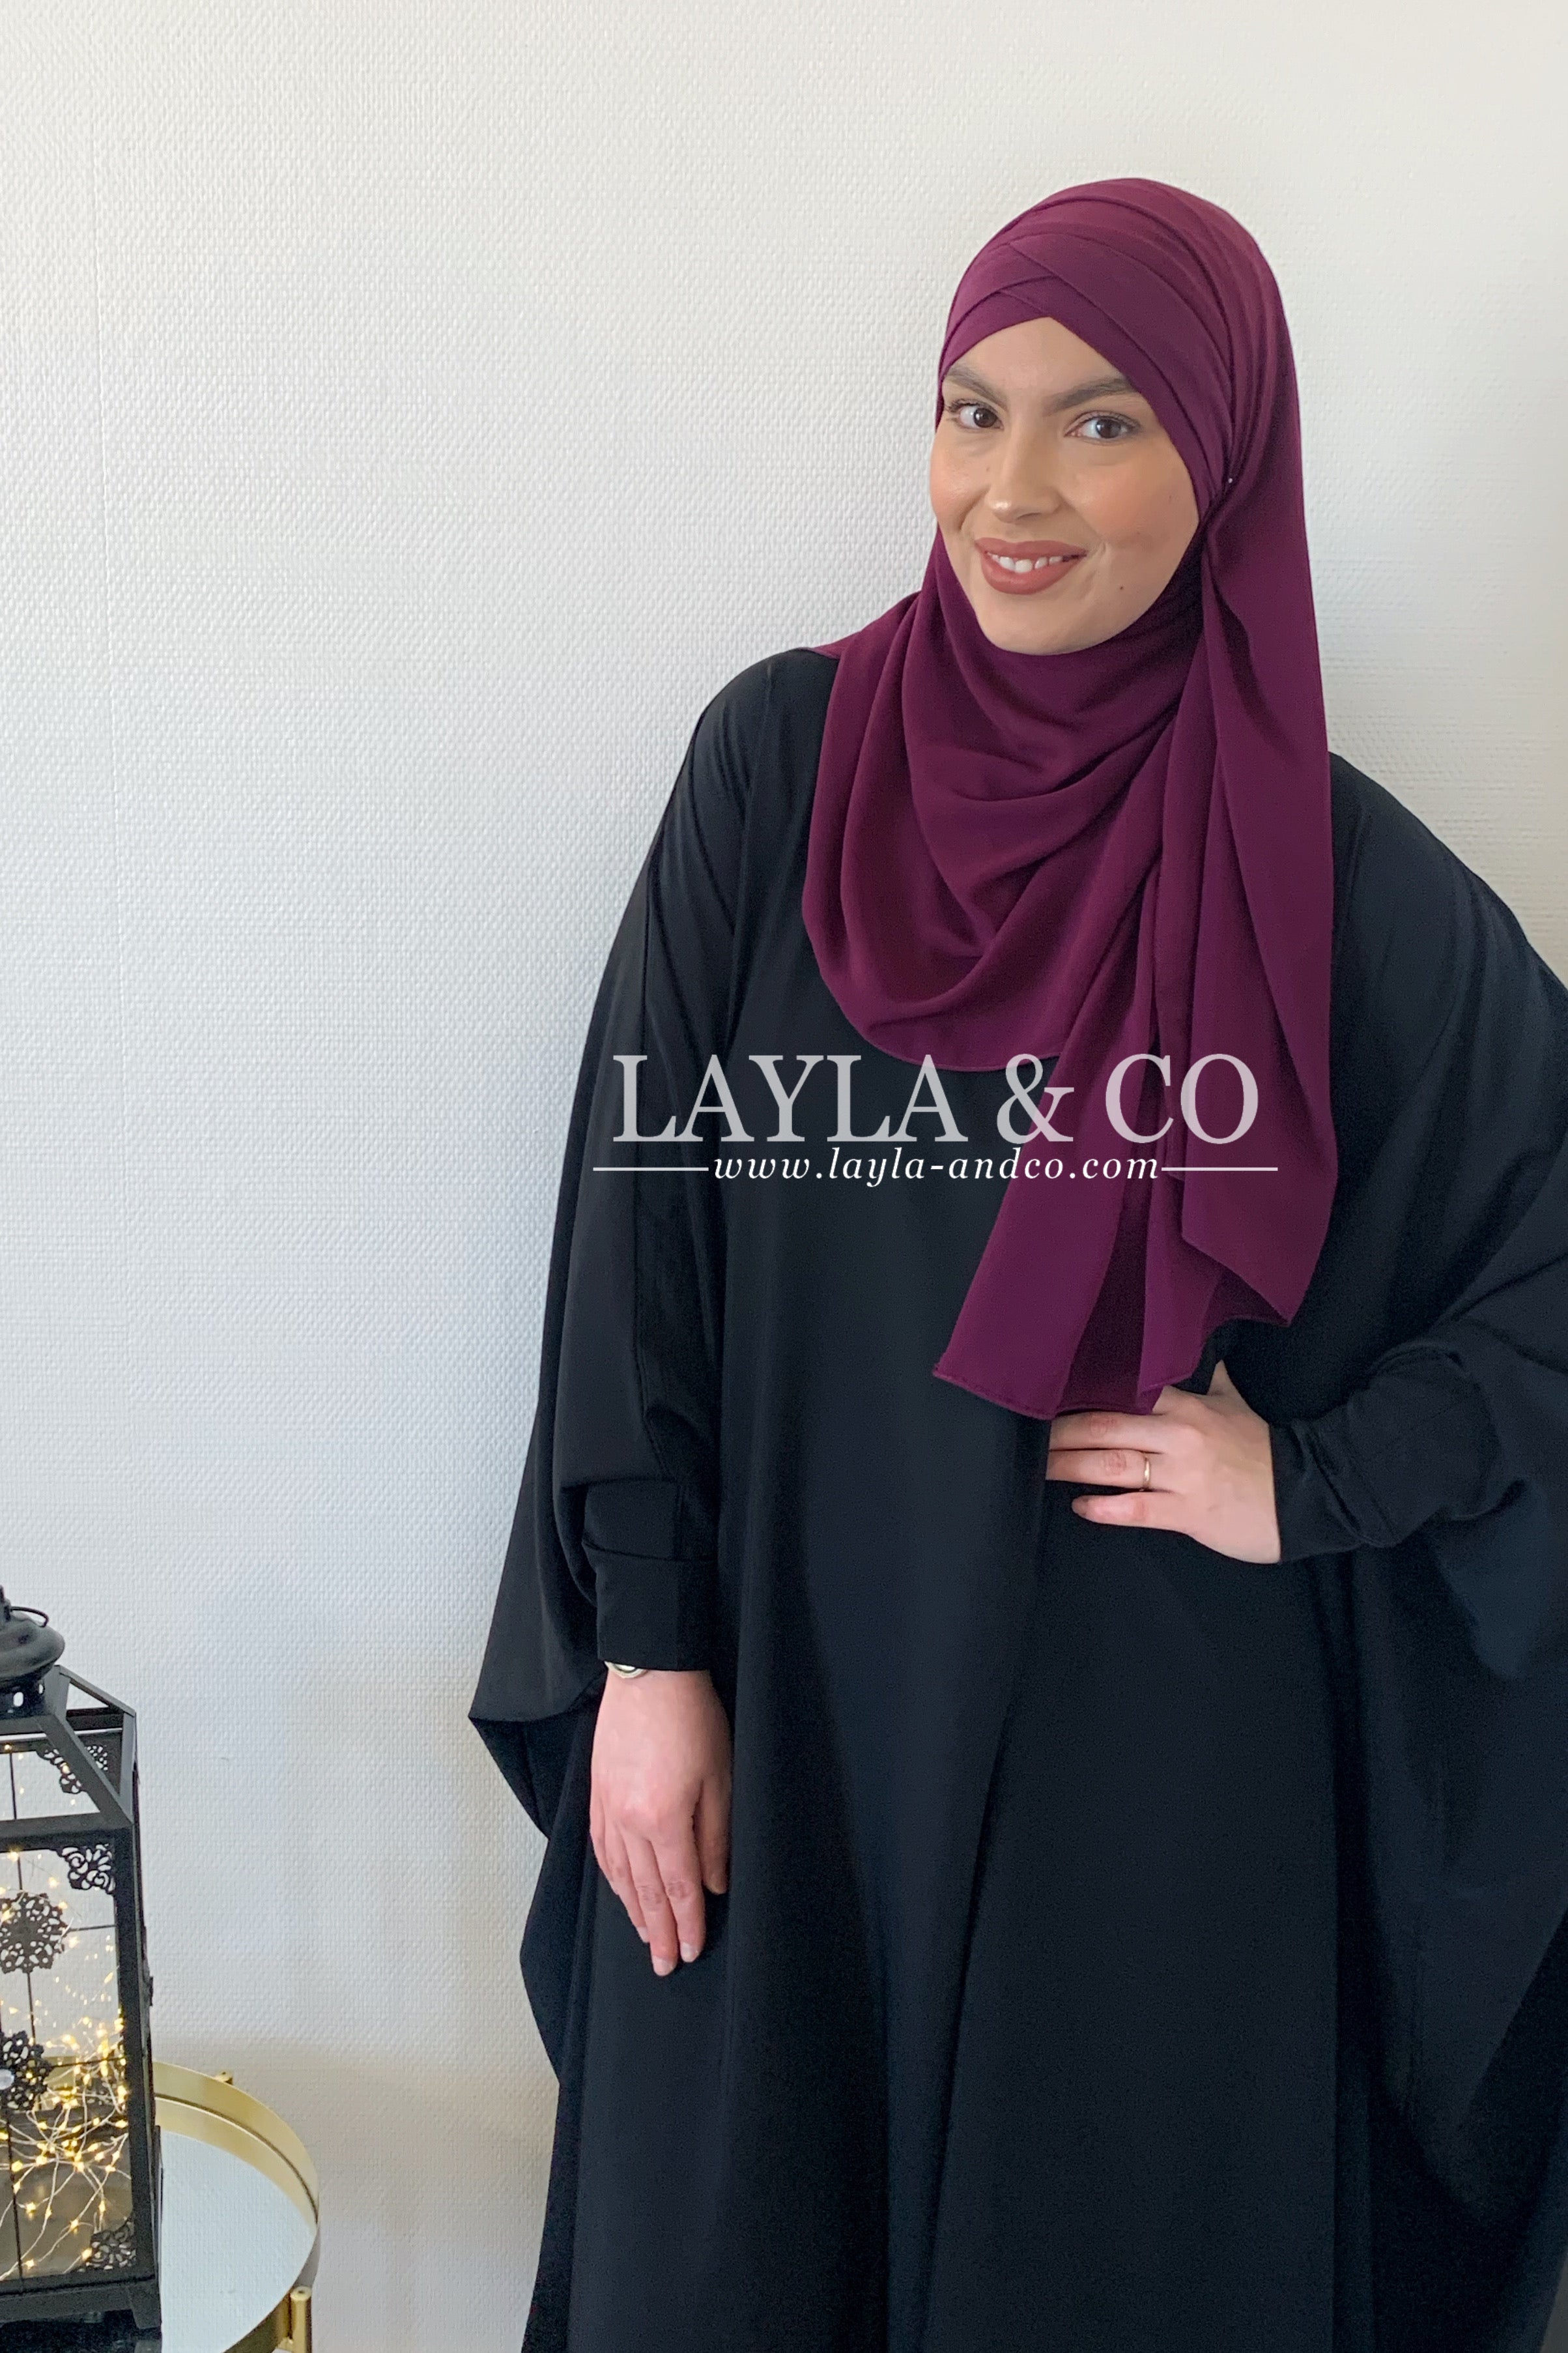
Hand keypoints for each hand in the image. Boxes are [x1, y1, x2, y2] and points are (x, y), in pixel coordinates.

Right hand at [590, 1667, 731, 1975]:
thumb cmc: (692, 1718)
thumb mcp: (721, 1777)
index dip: (687, 1924)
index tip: (693, 1952)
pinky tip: (618, 1888)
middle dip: (658, 1932)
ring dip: (633, 1910)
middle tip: (666, 1965)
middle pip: (645, 1891)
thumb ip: (717, 1837)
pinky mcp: (597, 1792)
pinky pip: (601, 1847)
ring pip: (619, 1874)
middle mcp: (629, 1822)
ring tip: (645, 1936)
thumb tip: (715, 1885)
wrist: (649, 1673)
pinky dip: (611, 1876)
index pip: (677, 1888)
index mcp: (664, 1820)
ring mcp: (607, 1808)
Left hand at [1045, 1359, 1280, 1562]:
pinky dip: (1104, 1508)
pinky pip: (1136, 1509)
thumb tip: (1198, 1346)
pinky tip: (1080, 1506)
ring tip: (1039, 1467)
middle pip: (1104, 1427)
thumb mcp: (1235, 1403)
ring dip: (1070, 1466)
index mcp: (1186, 1405)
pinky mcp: (1188, 1513)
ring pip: (1112, 1466)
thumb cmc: (1263, 1449)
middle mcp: (1179, 1435)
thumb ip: (1208, 1378)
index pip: (1125, 1390)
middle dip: (1060, 1432)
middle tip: (1026, 1433)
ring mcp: (1182, 1476)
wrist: (1307, 1494)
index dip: (1083, 1392)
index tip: (1048, 1392)